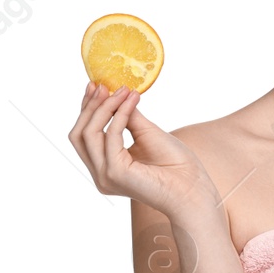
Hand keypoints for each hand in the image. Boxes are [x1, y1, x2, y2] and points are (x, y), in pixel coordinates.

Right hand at [68, 81, 217, 218]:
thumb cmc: (176, 164)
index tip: (96, 86)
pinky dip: (119, 115)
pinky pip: (110, 136)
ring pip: (88, 134)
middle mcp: (100, 173)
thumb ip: (129, 118)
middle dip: (90, 107)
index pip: (84, 135)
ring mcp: (105, 175)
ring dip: (105, 107)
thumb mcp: (148, 134)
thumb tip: (118, 94)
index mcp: (105, 166)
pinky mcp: (115, 173)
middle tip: (104, 85)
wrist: (193, 187)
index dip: (87, 109)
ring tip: (123, 90)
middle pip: (79, 134)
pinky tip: (132, 101)